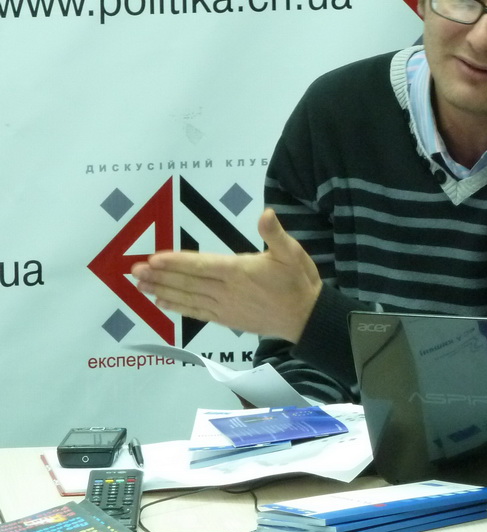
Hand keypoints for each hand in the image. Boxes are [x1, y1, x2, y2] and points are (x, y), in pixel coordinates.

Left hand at [131, 208, 320, 341]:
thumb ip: (275, 233)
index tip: (154, 258)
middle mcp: (227, 291)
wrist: (306, 317)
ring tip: (139, 285)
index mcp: (240, 271)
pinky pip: (197, 312)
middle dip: (160, 275)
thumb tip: (266, 213)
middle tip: (134, 270)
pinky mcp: (227, 319)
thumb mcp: (292, 252)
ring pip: (188, 297)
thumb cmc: (298, 281)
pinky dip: (178, 307)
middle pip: (188, 282)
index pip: (202, 265)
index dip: (177, 262)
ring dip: (163, 290)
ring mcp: (225, 307)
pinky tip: (161, 302)